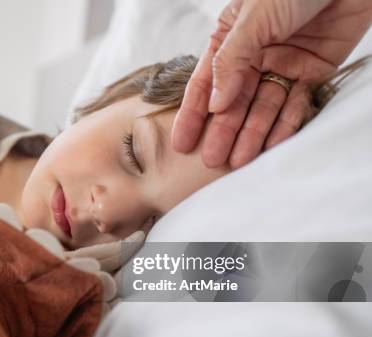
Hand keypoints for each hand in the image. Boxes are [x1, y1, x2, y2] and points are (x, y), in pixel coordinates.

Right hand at [172, 0, 371, 167]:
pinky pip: (295, 104)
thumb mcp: (253, 18)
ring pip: (263, 107)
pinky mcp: (311, 72)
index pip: (205, 83)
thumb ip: (231, 60)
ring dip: (251, 134)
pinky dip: (285, 125)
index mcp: (229, 40)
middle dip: (223, 131)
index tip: (182, 142)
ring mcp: (281, 65)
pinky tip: (271, 145)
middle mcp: (252, 56)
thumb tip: (215, 103)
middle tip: (212, 159)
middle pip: (234, 102)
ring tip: (239, 161)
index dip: (193, 114)